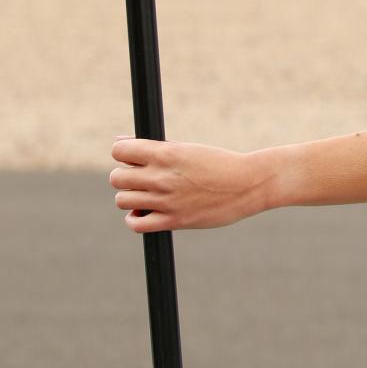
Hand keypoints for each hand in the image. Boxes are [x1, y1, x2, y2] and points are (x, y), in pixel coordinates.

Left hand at [109, 136, 272, 232]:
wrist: (248, 184)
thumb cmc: (219, 163)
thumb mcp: (187, 148)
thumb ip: (153, 147)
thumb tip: (119, 143)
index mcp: (165, 153)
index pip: (119, 151)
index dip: (123, 154)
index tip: (133, 159)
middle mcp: (162, 176)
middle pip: (116, 177)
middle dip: (125, 177)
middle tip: (141, 179)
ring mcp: (166, 200)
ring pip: (122, 200)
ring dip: (130, 197)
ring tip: (145, 196)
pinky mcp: (173, 221)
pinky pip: (135, 224)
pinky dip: (134, 219)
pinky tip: (145, 213)